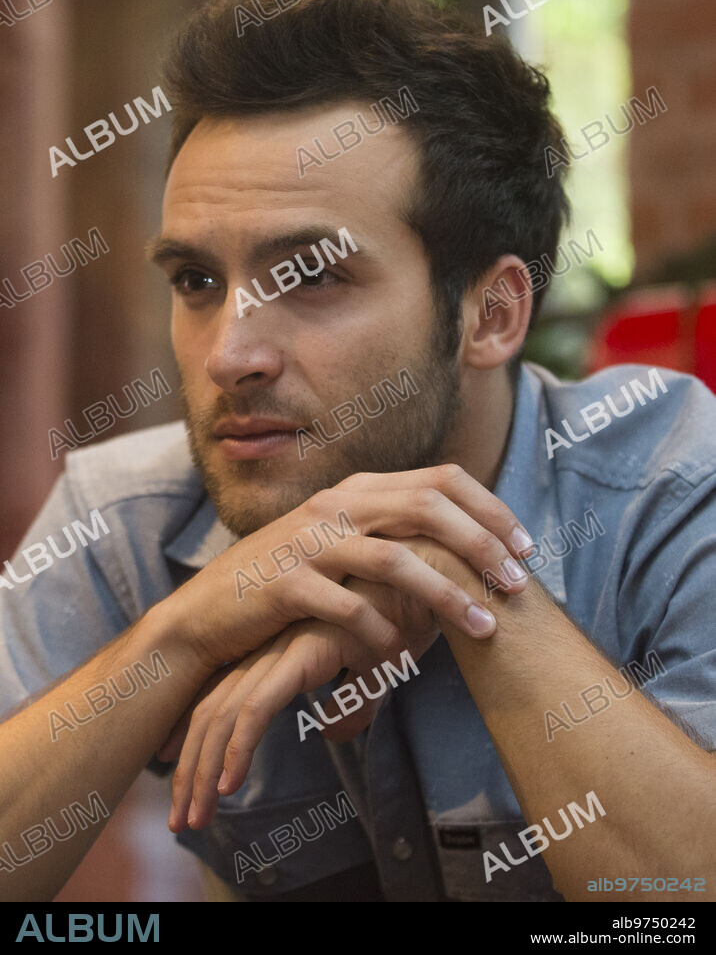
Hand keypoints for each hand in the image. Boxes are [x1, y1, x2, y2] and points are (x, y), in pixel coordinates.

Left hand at [163, 576, 440, 831]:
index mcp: (279, 647)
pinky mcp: (302, 652)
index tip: (178, 774)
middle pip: (209, 712)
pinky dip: (237, 748)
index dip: (193, 737)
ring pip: (222, 715)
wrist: (429, 578)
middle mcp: (271, 646)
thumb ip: (348, 700)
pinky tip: (228, 784)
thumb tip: (332, 730)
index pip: (220, 697)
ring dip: (202, 771)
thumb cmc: (404, 619)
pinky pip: (257, 707)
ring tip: (193, 819)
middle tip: (179, 819)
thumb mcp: (370, 673)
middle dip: (188, 769)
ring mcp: (283, 647)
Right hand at [169, 464, 532, 672]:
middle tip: (518, 584)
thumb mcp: (339, 541)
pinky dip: (383, 631)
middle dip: (482, 545)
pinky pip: (348, 606)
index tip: (525, 545)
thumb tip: (462, 539)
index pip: (440, 479)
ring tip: (484, 628)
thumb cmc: (287, 582)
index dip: (490, 508)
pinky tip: (403, 656)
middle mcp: (336, 505)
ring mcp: (307, 541)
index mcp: (356, 489)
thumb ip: (389, 530)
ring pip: (395, 558)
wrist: (208, 613)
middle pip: (427, 508)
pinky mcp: (284, 583)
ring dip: (447, 594)